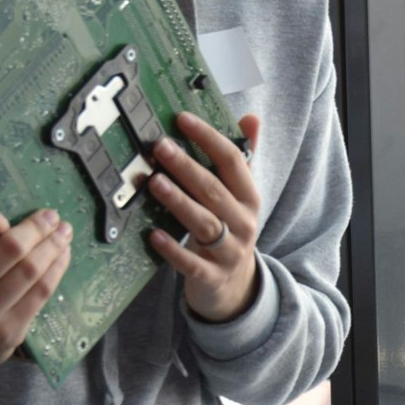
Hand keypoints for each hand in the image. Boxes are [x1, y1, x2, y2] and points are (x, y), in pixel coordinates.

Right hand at [0, 205, 72, 370]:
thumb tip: (14, 219)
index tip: (3, 220)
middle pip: (10, 249)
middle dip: (36, 228)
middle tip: (51, 216)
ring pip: (31, 271)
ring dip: (53, 246)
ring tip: (63, 233)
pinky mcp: (9, 332)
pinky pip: (41, 293)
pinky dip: (56, 269)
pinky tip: (61, 256)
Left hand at [146, 113, 262, 322]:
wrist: (236, 287)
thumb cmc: (230, 230)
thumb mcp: (240, 196)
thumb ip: (243, 157)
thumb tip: (251, 118)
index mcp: (250, 197)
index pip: (233, 160)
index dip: (209, 138)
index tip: (182, 119)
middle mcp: (244, 222)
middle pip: (214, 190)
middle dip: (187, 166)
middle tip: (160, 146)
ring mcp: (229, 251)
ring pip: (204, 223)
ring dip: (179, 201)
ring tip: (154, 183)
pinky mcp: (212, 276)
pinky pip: (191, 262)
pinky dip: (172, 248)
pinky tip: (153, 234)